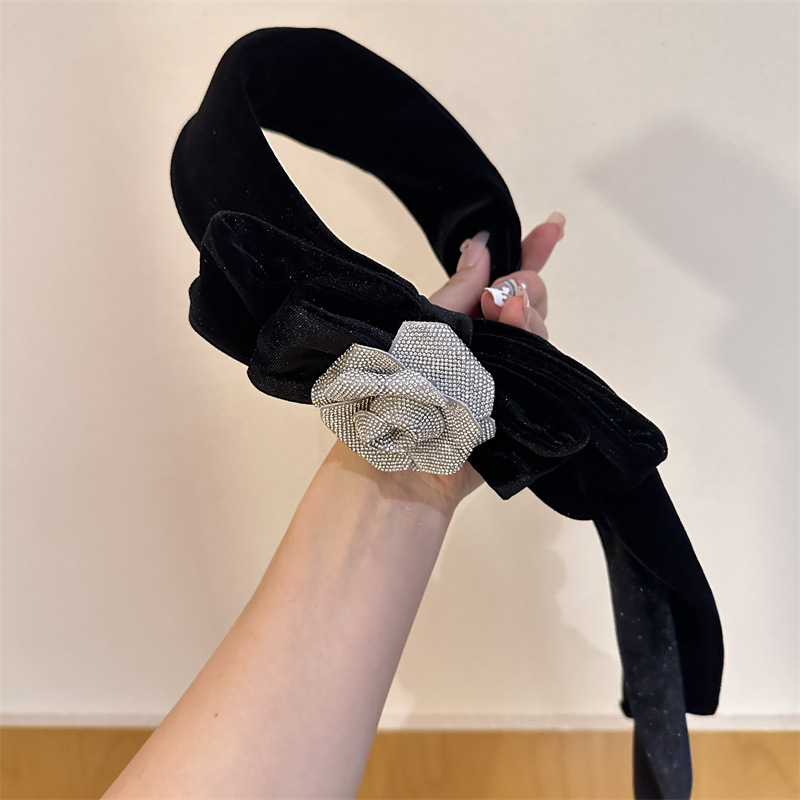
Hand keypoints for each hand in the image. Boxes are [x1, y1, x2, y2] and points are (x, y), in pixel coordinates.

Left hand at [328, 213, 564, 514]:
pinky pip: (544, 366)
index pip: (500, 281)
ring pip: (539, 331)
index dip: (530, 252)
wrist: (403, 455)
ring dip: (526, 312)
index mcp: (460, 323)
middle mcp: (487, 344)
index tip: (555, 225)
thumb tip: (481, 243)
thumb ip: (457, 291)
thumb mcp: (421, 327)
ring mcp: (507, 372)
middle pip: (528, 302)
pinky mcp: (522, 400)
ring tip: (505, 310)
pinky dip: (536, 339)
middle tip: (503, 293)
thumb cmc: (398, 389)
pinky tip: (521, 325)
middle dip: (526, 285)